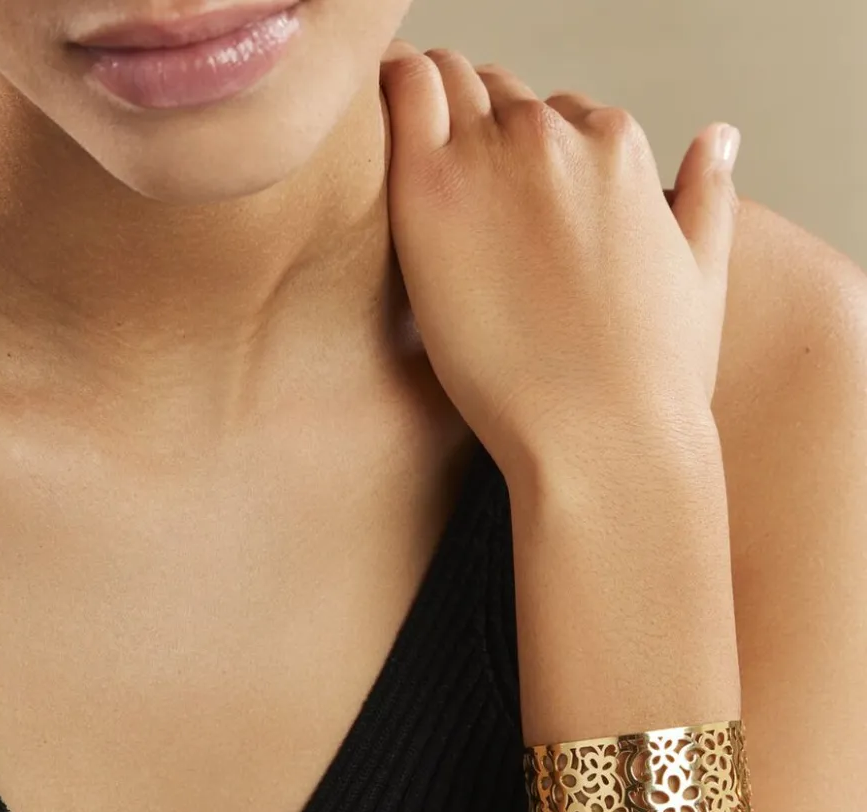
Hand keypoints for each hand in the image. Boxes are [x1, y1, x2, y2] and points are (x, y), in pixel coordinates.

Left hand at [379, 42, 741, 478]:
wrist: (602, 438)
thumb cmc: (650, 381)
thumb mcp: (702, 277)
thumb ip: (708, 196)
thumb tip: (719, 138)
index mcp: (618, 149)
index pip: (558, 116)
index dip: (527, 154)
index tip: (503, 194)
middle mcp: (556, 137)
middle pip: (499, 97)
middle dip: (479, 127)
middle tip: (455, 189)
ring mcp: (494, 156)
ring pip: (449, 86)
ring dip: (432, 110)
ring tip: (413, 164)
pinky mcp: (430, 189)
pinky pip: (404, 91)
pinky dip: (392, 92)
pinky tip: (381, 132)